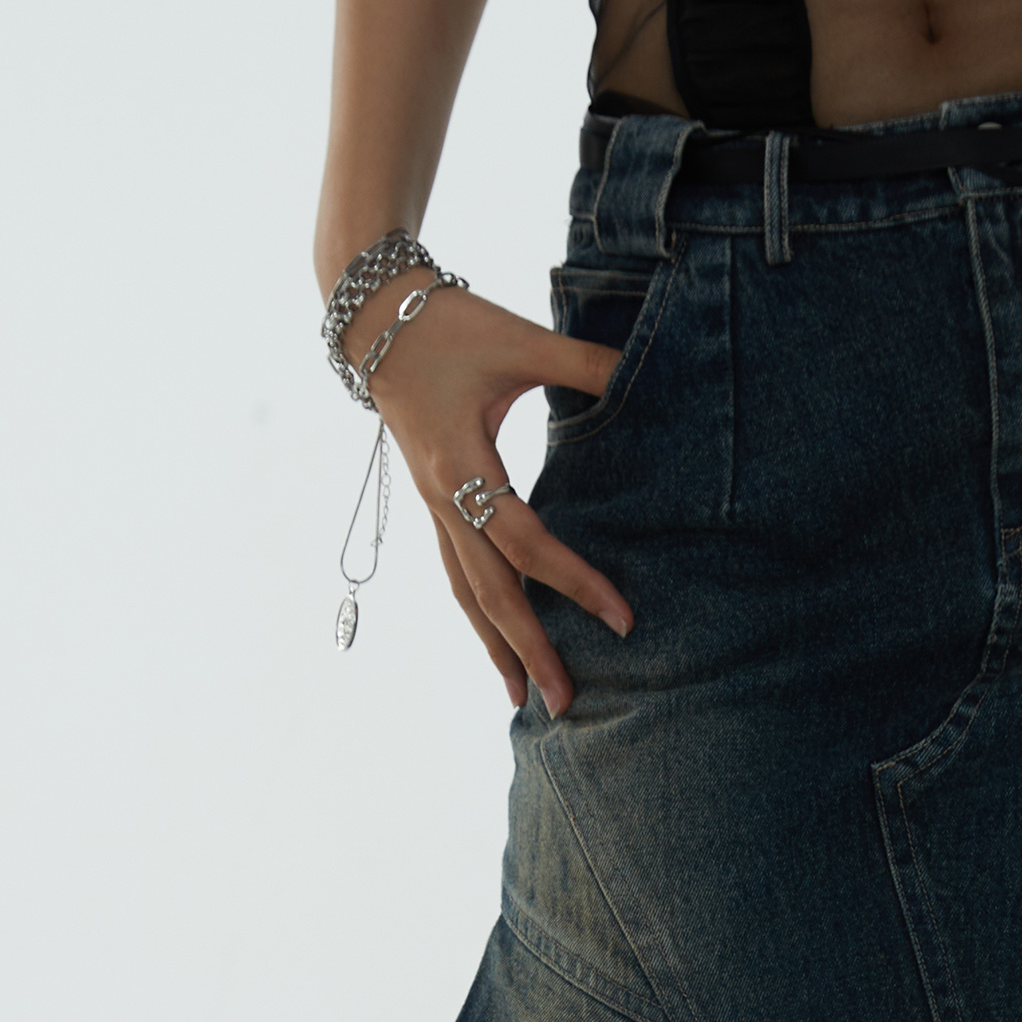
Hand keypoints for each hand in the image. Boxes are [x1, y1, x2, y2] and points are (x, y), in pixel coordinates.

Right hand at [345, 284, 635, 712]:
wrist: (374, 319)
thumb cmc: (449, 325)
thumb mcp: (521, 339)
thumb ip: (586, 363)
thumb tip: (646, 374)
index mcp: (462, 463)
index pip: (526, 542)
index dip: (575, 582)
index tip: (621, 618)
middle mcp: (442, 497)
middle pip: (489, 591)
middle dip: (529, 649)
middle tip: (565, 703)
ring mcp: (433, 506)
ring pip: (465, 592)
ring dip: (496, 645)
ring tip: (526, 696)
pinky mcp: (434, 503)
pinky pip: (458, 572)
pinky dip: (482, 614)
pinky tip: (502, 644)